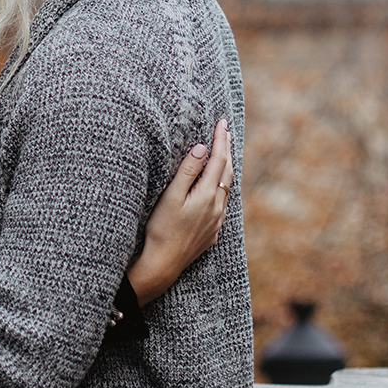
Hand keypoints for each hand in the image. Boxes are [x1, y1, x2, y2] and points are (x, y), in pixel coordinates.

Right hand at [127, 118, 233, 304]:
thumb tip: (202, 148)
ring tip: (225, 154)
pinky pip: (223, 204)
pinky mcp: (212, 232)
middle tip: (225, 132)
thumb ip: (187, 171)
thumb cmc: (161, 229)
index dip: (220, 140)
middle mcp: (217, 207)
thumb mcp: (170, 196)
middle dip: (226, 150)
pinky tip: (217, 187)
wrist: (162, 264)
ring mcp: (216, 221)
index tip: (222, 122)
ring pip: (227, 188)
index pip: (218, 160)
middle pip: (227, 172)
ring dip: (226, 169)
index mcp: (207, 195)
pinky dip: (222, 187)